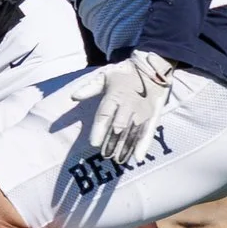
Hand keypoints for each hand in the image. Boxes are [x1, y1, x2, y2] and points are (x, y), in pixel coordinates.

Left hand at [83, 49, 172, 164]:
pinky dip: (144, 145)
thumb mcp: (105, 76)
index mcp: (115, 95)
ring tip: (118, 160)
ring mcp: (143, 110)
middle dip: (112, 141)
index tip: (94, 143)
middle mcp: (129, 104)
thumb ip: (90, 87)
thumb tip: (73, 96)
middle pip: (119, 126)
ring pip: (133, 132)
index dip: (99, 129)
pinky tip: (138, 157)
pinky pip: (149, 131)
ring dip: (126, 147)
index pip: (105, 114)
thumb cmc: (124, 73)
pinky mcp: (153, 115)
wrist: (152, 67)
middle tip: (105, 155)